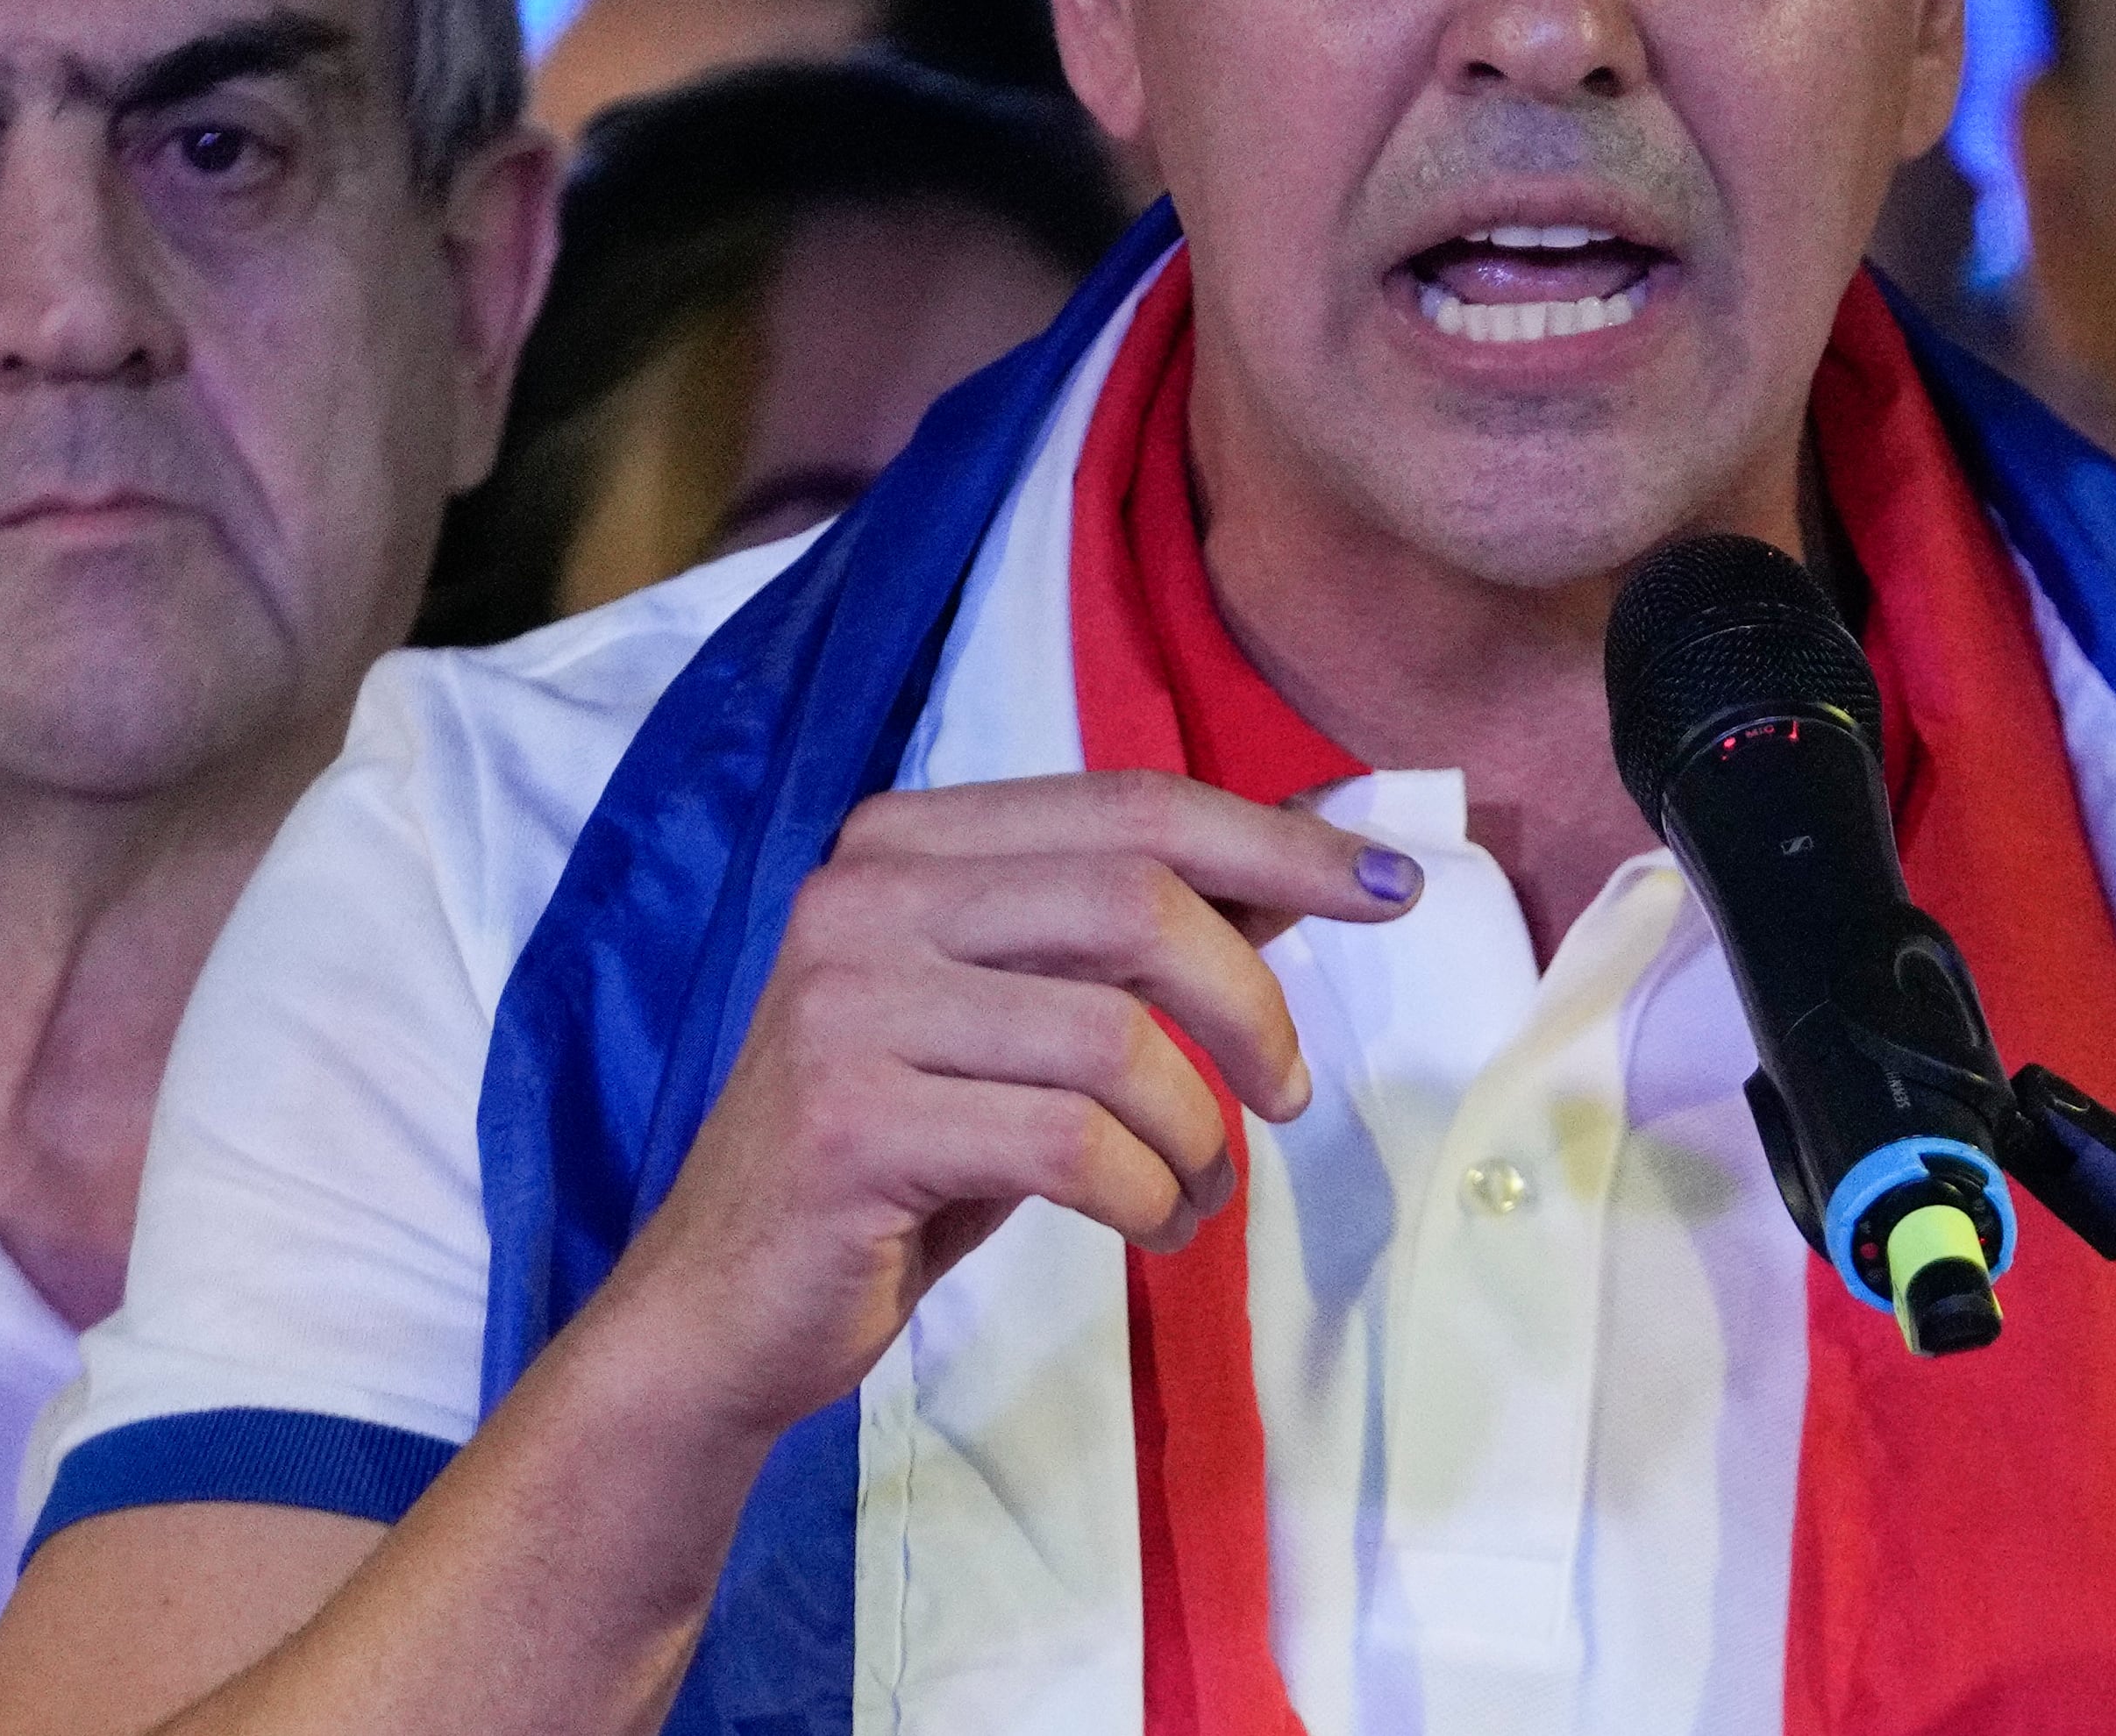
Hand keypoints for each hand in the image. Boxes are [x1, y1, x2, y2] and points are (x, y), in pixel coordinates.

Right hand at [573, 770, 1418, 1449]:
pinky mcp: (846, 1126)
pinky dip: (1147, 1194)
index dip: (1276, 844)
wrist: (723, 1309)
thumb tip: (1313, 870)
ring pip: (1110, 1035)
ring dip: (1199, 1132)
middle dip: (1250, 1001)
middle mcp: (862, 896)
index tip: (1393, 889)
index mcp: (906, 843)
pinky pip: (1066, 1145)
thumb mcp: (1026, 1025)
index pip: (1130, 805)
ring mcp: (843, 1007)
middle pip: (1133, 900)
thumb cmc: (903, 1155)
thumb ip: (1138, 942)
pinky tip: (1152, 1226)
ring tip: (1201, 1191)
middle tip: (1290, 1093)